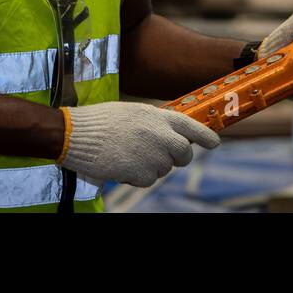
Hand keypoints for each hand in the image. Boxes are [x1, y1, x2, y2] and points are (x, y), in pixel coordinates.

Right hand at [59, 101, 219, 187]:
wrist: (77, 134)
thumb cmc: (102, 122)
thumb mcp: (133, 113)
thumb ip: (154, 124)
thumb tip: (169, 138)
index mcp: (157, 116)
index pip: (190, 125)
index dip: (205, 135)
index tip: (215, 143)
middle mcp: (160, 134)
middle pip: (184, 153)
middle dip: (177, 158)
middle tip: (159, 156)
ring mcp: (152, 154)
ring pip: (163, 168)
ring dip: (149, 166)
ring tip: (126, 153)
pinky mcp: (141, 172)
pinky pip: (147, 179)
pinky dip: (136, 176)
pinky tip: (121, 164)